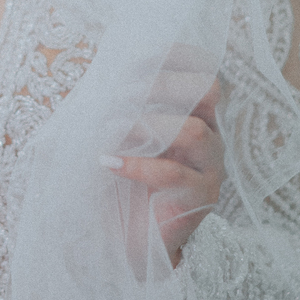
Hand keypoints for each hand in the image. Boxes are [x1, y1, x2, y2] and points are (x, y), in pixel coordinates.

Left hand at [103, 77, 223, 267]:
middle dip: (163, 84)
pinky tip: (109, 162)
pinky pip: (173, 173)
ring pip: (194, 131)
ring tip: (112, 129)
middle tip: (123, 91)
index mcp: (193, 114)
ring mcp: (210, 168)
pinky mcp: (200, 199)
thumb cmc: (119, 185)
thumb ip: (110, 110)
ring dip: (148, 124)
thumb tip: (90, 80)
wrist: (127, 243)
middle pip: (207, 91)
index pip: (202, 72)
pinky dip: (137, 164)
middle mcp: (209, 136)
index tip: (136, 58)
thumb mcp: (114, 140)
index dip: (175, 57)